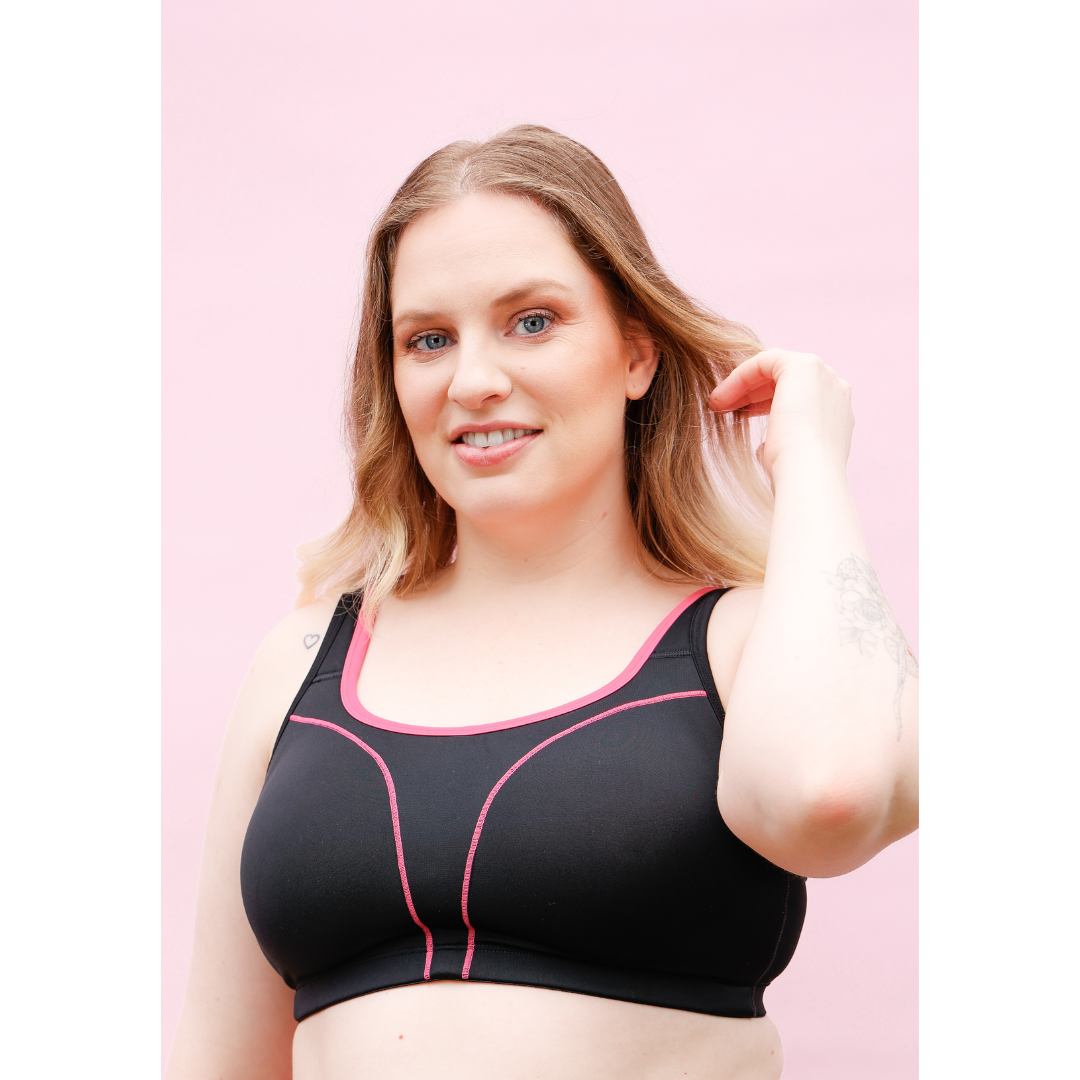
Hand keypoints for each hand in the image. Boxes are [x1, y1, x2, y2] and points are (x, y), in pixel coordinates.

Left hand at [708, 348, 853, 479]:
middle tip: (723, 408)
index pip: (795, 396)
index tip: (737, 417)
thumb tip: (765, 447)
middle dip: (750, 392)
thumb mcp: (787, 456)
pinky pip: (765, 361)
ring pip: (773, 368)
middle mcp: (834, 389)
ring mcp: (823, 375)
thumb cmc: (793, 474)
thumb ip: (781, 443)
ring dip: (742, 384)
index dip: (762, 403)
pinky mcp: (805, 365)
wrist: (806, 473)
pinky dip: (741, 376)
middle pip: (784, 379)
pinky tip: (724, 396)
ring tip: (718, 405)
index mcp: (835, 413)